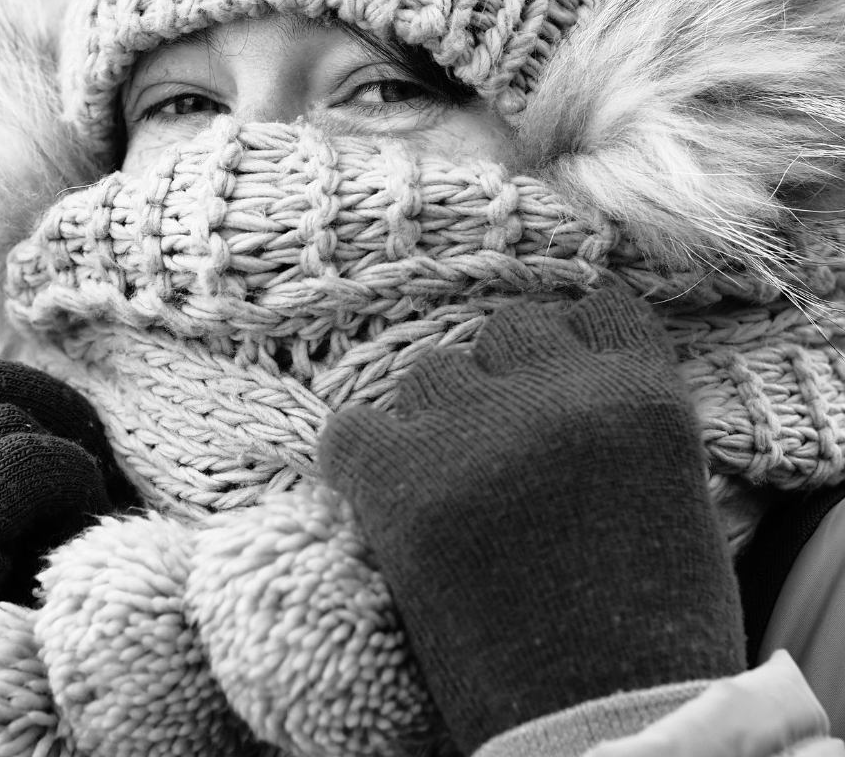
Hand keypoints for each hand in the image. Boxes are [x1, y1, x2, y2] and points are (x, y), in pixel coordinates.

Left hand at [319, 288, 745, 752]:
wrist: (601, 727)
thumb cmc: (652, 629)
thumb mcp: (670, 495)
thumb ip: (617, 417)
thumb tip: (565, 376)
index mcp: (642, 396)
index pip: (598, 307)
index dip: (575, 343)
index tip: (558, 374)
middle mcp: (559, 395)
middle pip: (508, 330)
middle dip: (505, 379)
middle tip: (502, 444)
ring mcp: (475, 431)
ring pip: (432, 373)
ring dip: (441, 419)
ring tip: (456, 492)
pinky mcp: (400, 479)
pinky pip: (351, 428)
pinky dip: (363, 459)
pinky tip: (384, 497)